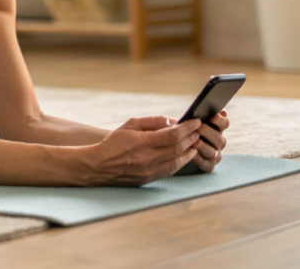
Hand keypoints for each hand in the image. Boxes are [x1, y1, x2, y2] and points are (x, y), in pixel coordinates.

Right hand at [82, 116, 202, 186]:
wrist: (99, 166)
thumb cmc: (113, 143)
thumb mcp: (130, 125)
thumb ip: (152, 122)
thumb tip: (171, 121)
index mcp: (143, 142)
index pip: (172, 134)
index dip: (187, 128)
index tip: (196, 122)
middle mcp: (148, 158)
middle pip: (178, 147)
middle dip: (191, 138)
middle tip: (199, 131)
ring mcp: (150, 170)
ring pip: (177, 161)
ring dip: (189, 151)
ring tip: (196, 143)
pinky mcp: (150, 179)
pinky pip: (170, 170)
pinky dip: (180, 162)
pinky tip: (185, 156)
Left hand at [166, 110, 229, 173]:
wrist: (178, 146)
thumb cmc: (186, 130)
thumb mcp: (191, 121)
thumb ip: (202, 115)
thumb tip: (222, 112)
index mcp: (217, 129)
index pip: (225, 123)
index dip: (220, 120)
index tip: (212, 116)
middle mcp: (219, 142)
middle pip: (219, 138)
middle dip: (208, 132)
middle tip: (197, 128)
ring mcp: (215, 155)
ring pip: (213, 152)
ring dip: (203, 146)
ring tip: (193, 142)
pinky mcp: (209, 165)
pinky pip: (207, 164)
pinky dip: (199, 159)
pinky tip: (191, 154)